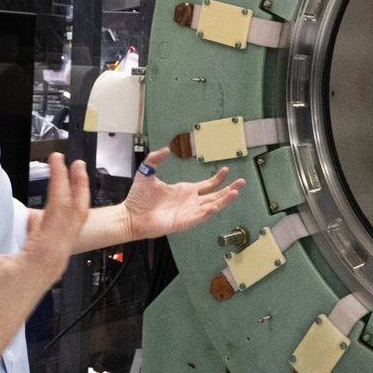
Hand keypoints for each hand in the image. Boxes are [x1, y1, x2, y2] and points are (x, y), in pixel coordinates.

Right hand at [0, 153, 90, 372]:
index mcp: (43, 255)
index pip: (60, 209)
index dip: (60, 180)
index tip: (56, 157)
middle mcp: (55, 261)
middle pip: (76, 217)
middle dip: (78, 187)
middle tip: (77, 162)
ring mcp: (51, 270)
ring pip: (71, 230)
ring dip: (72, 203)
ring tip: (70, 181)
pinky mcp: (42, 275)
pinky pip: (60, 241)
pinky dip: (61, 220)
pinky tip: (46, 216)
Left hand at [123, 148, 243, 239]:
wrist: (131, 215)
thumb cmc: (138, 198)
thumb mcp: (147, 173)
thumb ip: (155, 159)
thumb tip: (166, 149)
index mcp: (185, 191)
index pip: (207, 185)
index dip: (218, 179)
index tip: (226, 170)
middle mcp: (190, 202)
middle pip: (215, 196)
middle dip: (229, 189)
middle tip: (242, 182)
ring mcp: (188, 212)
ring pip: (212, 206)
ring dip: (224, 200)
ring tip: (236, 192)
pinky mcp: (183, 222)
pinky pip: (200, 217)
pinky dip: (208, 212)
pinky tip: (215, 206)